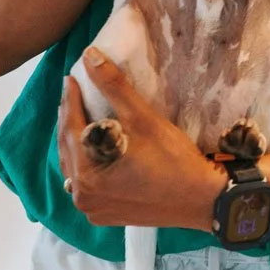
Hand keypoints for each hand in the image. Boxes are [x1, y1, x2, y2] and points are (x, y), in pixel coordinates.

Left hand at [58, 48, 226, 229]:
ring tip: (80, 114)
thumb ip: (113, 87)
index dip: (70, 100)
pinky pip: (87, 181)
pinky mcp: (106, 213)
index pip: (71, 130)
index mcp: (87, 177)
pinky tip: (94, 146)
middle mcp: (83, 198)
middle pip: (68, 149)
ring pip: (75, 166)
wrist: (201, 199)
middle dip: (70, 118)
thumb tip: (90, 56)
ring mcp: (94, 209)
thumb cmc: (173, 159)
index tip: (71, 77)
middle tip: (73, 91)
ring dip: (76, 140)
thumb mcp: (142, 119)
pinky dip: (87, 160)